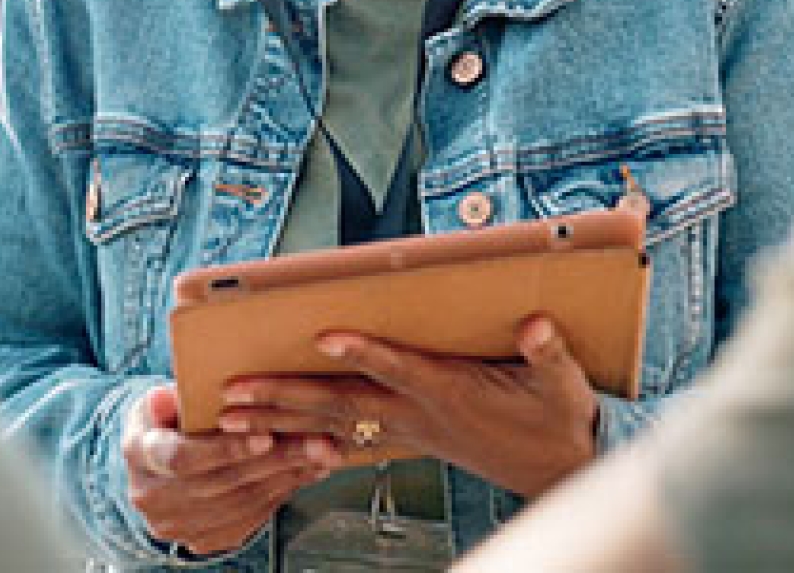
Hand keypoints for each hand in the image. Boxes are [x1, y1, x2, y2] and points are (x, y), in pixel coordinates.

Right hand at [122, 383, 331, 555]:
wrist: (154, 468)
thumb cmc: (162, 422)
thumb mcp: (155, 402)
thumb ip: (164, 400)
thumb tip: (168, 397)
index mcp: (141, 457)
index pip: (183, 458)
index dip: (225, 449)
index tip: (264, 436)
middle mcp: (157, 499)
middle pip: (223, 482)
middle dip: (276, 460)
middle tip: (316, 440)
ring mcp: (181, 525)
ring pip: (243, 501)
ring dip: (288, 476)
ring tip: (321, 452)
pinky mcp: (205, 539)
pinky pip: (251, 517)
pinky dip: (283, 492)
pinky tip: (306, 471)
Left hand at [218, 317, 597, 498]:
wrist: (556, 469)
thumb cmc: (555, 419)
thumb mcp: (562, 384)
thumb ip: (547, 353)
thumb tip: (537, 325)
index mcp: (451, 392)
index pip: (398, 368)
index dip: (364, 352)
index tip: (325, 334)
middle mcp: (419, 414)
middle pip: (342, 403)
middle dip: (285, 397)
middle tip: (235, 392)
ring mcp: (407, 430)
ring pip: (332, 423)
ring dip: (280, 420)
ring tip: (231, 415)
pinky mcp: (406, 438)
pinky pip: (346, 441)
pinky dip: (307, 440)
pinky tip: (274, 440)